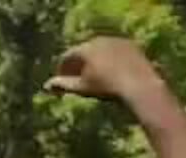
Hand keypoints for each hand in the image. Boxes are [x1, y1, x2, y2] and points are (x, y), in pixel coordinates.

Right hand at [45, 38, 164, 102]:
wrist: (139, 85)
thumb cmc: (106, 88)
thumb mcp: (81, 87)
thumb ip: (63, 84)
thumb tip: (46, 85)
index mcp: (86, 48)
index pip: (68, 56)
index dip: (62, 69)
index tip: (62, 81)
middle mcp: (100, 40)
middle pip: (83, 51)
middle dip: (78, 64)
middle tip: (76, 77)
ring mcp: (117, 41)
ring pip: (99, 50)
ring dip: (93, 61)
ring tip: (93, 75)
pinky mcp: (131, 45)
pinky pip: (114, 51)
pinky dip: (109, 59)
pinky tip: (110, 72)